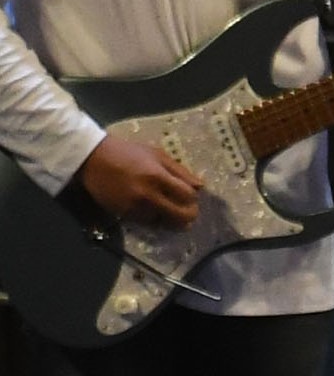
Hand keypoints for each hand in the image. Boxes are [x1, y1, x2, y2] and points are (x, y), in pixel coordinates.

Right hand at [74, 134, 200, 226]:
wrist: (91, 158)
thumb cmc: (127, 152)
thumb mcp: (156, 154)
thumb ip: (180, 171)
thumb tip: (200, 186)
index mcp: (158, 177)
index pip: (188, 196)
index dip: (193, 198)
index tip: (191, 197)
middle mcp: (148, 195)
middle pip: (180, 216)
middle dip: (188, 215)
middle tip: (188, 212)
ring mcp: (135, 207)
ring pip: (164, 222)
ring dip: (170, 218)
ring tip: (167, 209)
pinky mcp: (123, 214)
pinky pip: (146, 222)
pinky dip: (154, 219)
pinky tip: (152, 210)